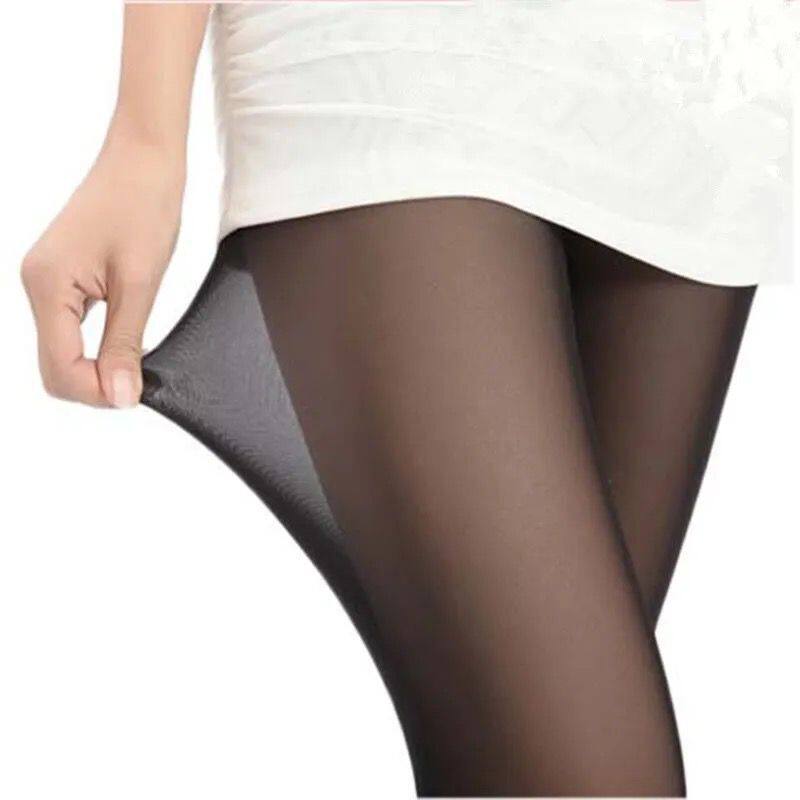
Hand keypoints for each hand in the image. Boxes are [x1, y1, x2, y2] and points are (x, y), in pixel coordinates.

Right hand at [21, 135, 184, 407]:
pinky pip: (70, 329)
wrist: (145, 158)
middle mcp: (35, 285)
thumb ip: (125, 344)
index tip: (136, 393)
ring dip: (96, 365)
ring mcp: (46, 282)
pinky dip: (95, 345)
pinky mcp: (61, 278)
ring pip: (62, 350)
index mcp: (46, 286)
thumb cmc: (143, 206)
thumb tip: (120, 397)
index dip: (97, 391)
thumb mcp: (140, 284)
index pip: (59, 368)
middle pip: (54, 366)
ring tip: (136, 360)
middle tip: (138, 380)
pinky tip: (124, 341)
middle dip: (94, 383)